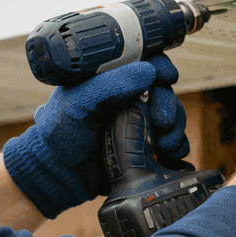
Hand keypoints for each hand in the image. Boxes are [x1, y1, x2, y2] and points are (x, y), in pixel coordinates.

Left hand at [3, 55, 187, 217]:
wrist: (57, 173)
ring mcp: (139, 123)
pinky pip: (172, 142)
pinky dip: (178, 146)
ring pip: (172, 115)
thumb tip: (148, 71)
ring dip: (176, 127)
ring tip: (165, 144)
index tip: (167, 76)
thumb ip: (110, 84)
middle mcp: (129, 98)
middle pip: (164, 91)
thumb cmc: (60, 132)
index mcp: (112, 80)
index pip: (145, 63)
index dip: (161, 67)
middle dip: (169, 104)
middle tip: (161, 121)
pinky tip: (170, 154)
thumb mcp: (79, 102)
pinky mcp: (146, 147)